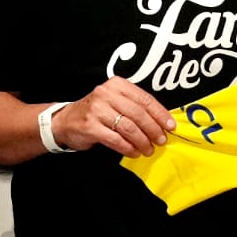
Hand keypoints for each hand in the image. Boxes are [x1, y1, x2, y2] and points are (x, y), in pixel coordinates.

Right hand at [53, 76, 174, 156]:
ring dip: (142, 141)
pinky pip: (115, 139)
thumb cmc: (98, 112)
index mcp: (117, 85)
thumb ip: (135, 107)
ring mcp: (97, 110)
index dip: (160, 114)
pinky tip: (134, 152)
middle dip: (153, 129)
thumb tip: (163, 122)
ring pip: (128, 127)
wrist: (66, 121)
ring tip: (148, 149)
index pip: (144, 99)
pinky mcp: (90, 126)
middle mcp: (106, 94)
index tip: (171, 126)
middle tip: (161, 140)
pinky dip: (128, 148)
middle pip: (138, 114)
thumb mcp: (115, 101)